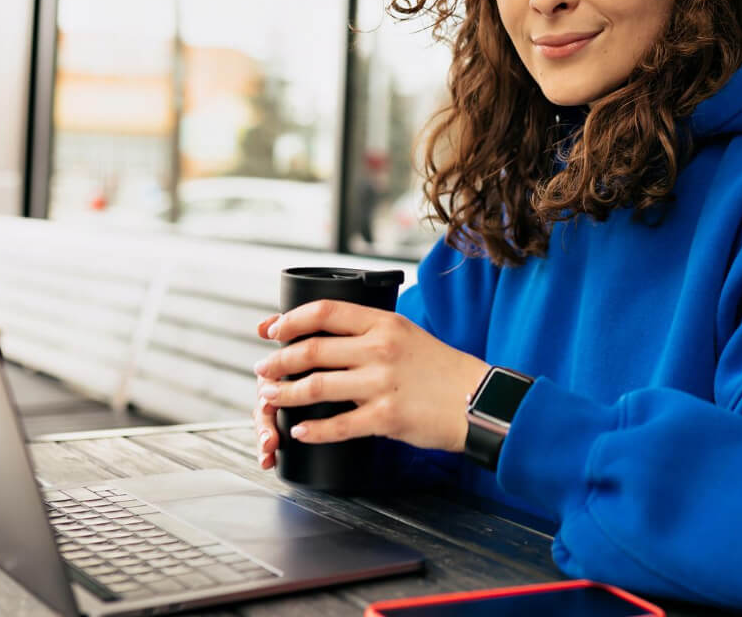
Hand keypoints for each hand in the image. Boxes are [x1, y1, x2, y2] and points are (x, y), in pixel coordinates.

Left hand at [252, 300, 488, 469]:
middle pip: (312, 349)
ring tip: (270, 396)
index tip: (271, 330)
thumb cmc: (442, 369)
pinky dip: (313, 429)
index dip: (290, 320)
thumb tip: (330, 334)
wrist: (478, 400)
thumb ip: (372, 333)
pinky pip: (338, 425)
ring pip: (317, 386)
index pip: (324, 311)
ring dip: (286, 393)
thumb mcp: (408, 335)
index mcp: (384, 323)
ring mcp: (382, 383)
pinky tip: (300, 430)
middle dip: (278, 360)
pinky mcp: (386, 417)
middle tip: (263, 369)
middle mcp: (380, 349)